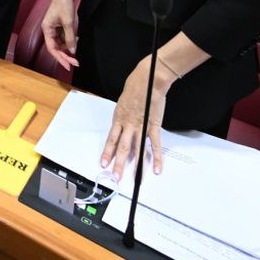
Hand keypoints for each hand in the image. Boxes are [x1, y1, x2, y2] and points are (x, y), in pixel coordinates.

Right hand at [39, 0, 79, 69]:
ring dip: (69, 46)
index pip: (52, 49)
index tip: (68, 66)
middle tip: (76, 62)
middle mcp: (49, 30)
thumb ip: (70, 38)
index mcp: (47, 29)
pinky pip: (64, 37)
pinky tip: (76, 39)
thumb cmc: (63, 4)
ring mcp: (54, 28)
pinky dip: (70, 40)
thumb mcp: (68, 22)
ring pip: (61, 43)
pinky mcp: (60, 25)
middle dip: (66, 55)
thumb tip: (72, 51)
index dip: (60, 58)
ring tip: (77, 45)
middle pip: (57, 47)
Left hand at [100, 55, 171, 179]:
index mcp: (119, 119)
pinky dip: (156, 157)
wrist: (147, 80)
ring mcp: (141, 126)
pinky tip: (156, 169)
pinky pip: (155, 144)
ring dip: (136, 165)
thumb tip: (122, 129)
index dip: (107, 152)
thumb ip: (123, 118)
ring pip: (137, 149)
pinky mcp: (153, 126)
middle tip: (115, 177)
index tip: (103, 164)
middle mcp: (128, 125)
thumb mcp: (123, 104)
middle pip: (122, 148)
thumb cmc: (134, 89)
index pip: (111, 140)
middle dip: (119, 164)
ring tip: (135, 179)